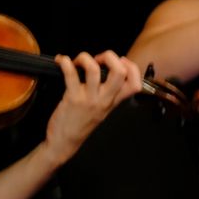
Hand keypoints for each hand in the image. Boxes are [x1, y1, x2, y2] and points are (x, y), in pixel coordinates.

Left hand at [41, 52, 141, 166]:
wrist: (65, 141)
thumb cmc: (81, 124)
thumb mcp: (102, 111)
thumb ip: (108, 94)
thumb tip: (106, 72)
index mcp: (113, 102)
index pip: (135, 84)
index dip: (132, 68)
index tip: (121, 61)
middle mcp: (104, 100)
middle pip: (119, 72)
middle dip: (110, 56)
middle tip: (99, 58)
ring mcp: (89, 99)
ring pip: (94, 70)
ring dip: (85, 58)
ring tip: (79, 61)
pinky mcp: (72, 98)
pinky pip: (71, 75)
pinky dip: (66, 63)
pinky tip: (62, 61)